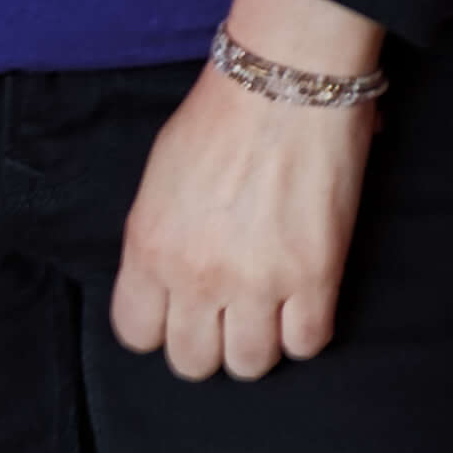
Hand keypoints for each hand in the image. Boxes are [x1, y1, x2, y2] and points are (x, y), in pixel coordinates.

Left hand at [111, 0, 381, 380]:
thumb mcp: (157, 182)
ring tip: (264, 308)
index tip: (176, 311)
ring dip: (257, 342)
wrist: (282, 87)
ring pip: (251, 365)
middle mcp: (196, 275)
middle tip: (223, 311)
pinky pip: (307, 345)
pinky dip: (304, 330)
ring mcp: (258, 283)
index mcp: (149, 247)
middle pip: (193, 362)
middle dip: (207, 342)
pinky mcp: (317, 280)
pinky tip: (300, 300)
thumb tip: (168, 283)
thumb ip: (157, 239)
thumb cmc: (216, 121)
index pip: (136, 333)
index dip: (158, 326)